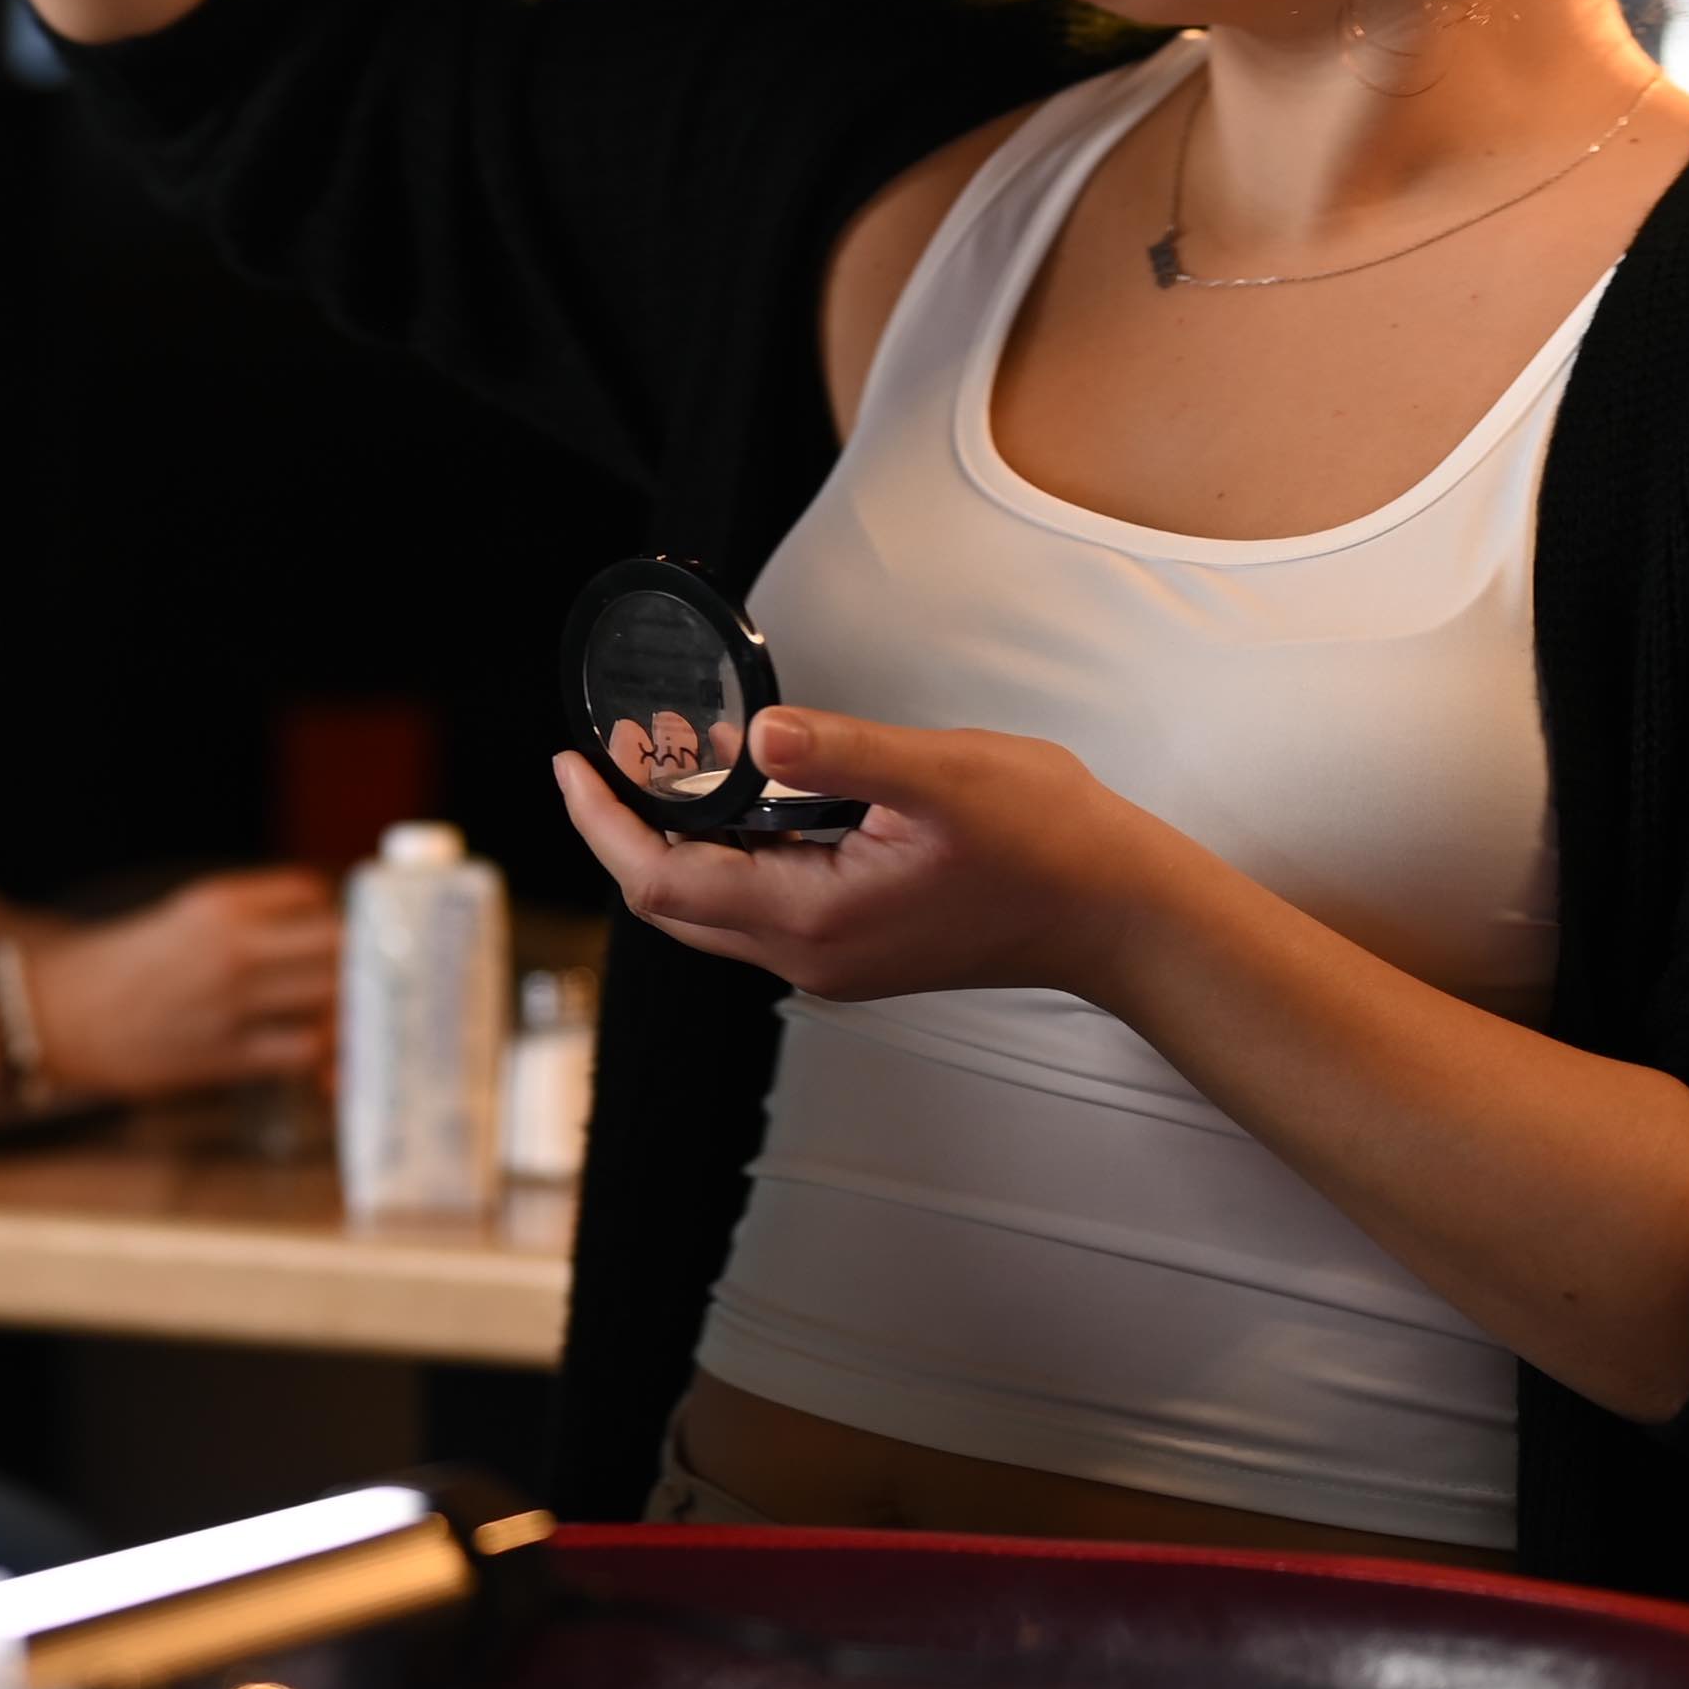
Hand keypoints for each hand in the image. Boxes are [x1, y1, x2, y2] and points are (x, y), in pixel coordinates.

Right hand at [13, 869, 339, 1099]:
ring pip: (330, 1000)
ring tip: (355, 1027)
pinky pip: (301, 1053)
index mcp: (221, 902)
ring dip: (351, 1015)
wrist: (60, 1016)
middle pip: (337, 945)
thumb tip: (332, 934)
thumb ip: (255, 919)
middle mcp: (232, 946)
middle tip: (373, 986)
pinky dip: (326, 1061)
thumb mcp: (188, 917)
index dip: (338, 914)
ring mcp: (230, 1002)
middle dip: (364, 966)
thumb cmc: (129, 966)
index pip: (313, 892)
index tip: (348, 936)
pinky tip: (329, 1068)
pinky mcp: (224, 1055)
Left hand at [551, 708, 1209, 1009]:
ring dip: (679, 838)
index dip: (603, 823)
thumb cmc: (1045, 843)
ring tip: (668, 761)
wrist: (1114, 911)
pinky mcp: (857, 944)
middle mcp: (809, 953)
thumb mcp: (941, 775)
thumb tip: (758, 732)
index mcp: (814, 917)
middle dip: (626, 829)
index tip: (573, 764)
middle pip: (672, 901)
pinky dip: (730, 850)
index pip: (660, 882)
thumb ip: (842, 752)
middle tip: (610, 753)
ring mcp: (833, 957)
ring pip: (715, 904)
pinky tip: (746, 795)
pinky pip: (762, 901)